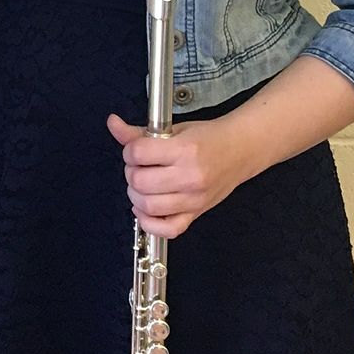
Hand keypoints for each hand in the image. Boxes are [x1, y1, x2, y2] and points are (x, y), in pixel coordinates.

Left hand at [107, 113, 256, 238]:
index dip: (129, 151)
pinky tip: (147, 208)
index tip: (135, 151)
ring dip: (136, 195)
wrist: (240, 150)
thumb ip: (139, 132)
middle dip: (131, 173)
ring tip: (143, 184)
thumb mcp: (173, 129)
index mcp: (184, 151)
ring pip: (148, 206)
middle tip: (139, 167)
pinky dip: (150, 223)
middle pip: (139, 182)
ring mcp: (194, 199)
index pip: (138, 154)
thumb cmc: (208, 138)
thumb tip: (113, 123)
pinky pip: (167, 229)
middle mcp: (190, 177)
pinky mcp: (197, 213)